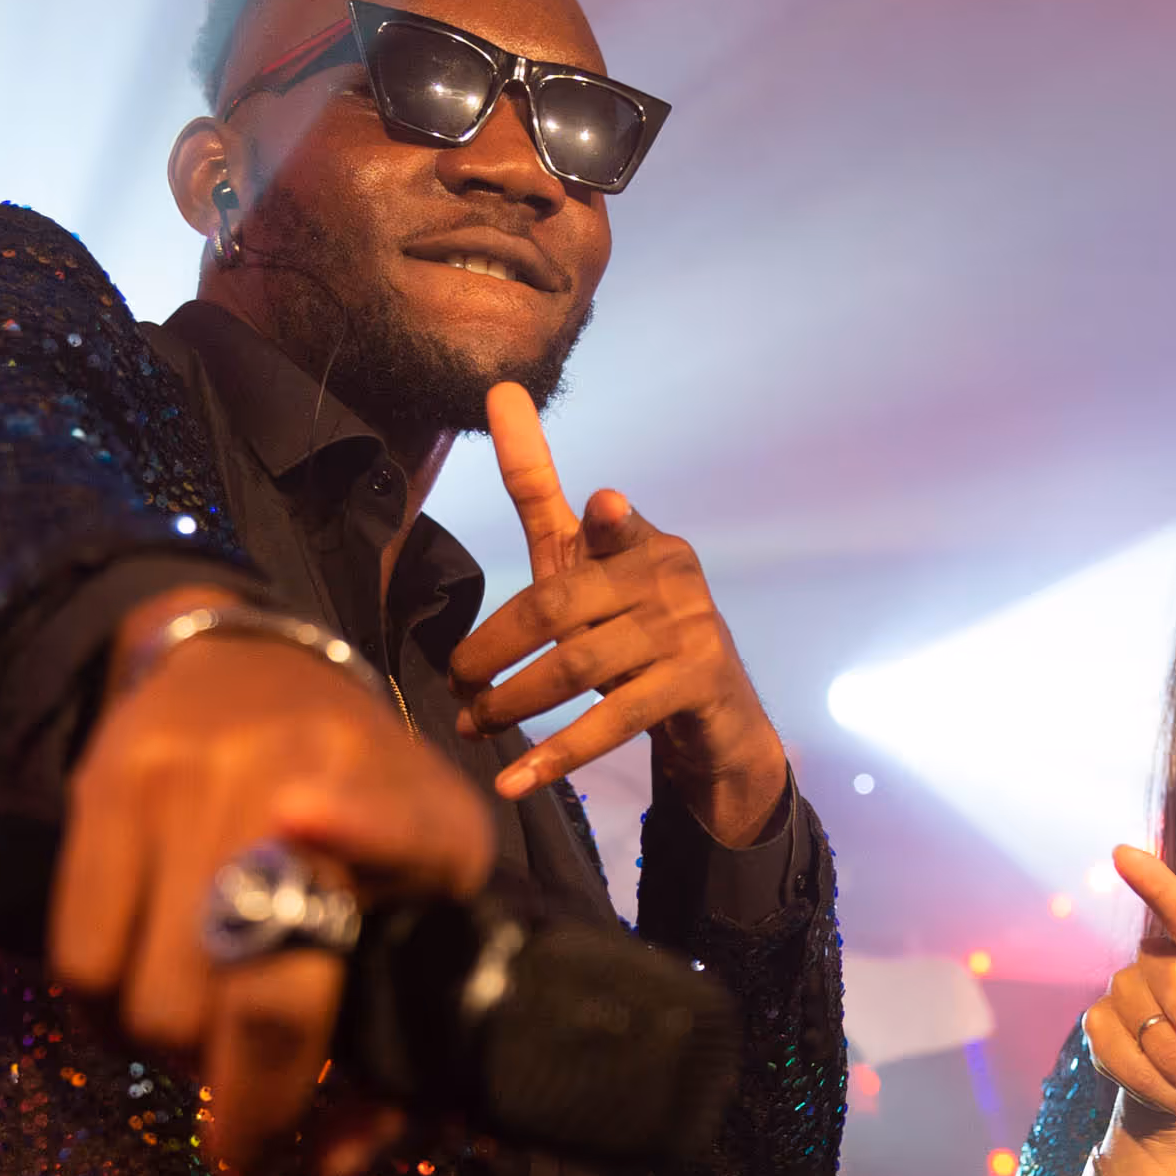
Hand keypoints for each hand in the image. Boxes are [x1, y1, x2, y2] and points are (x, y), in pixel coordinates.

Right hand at [53, 622, 499, 1173]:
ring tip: (201, 1024)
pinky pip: (79, 962)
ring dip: (171, 1050)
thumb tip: (329, 1166)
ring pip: (152, 1002)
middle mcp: (299, 775)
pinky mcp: (105, 787)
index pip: (392, 846)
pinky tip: (141, 987)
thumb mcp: (425, 887)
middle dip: (245, 1091)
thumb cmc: (362, 802)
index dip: (348, 874)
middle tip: (247, 1098)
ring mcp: (191, 780)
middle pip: (247, 998)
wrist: (248, 662)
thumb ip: (406, 1030)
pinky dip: (104, 1012)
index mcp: (413, 812)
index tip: (283, 995)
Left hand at [450, 385, 788, 840]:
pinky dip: (556, 756)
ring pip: (576, 666)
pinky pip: (612, 722)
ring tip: (470, 726)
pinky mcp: (696, 685)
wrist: (720, 722)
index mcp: (638, 540)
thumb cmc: (638, 636)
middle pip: (556, 606)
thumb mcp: (587, 572)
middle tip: (454, 684)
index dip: (555, 479)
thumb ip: (544, 501)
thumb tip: (501, 394)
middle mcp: (668, 573)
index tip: (549, 452)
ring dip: (513, 703)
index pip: (589, 514)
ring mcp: (688, 629)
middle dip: (493, 649)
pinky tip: (512, 780)